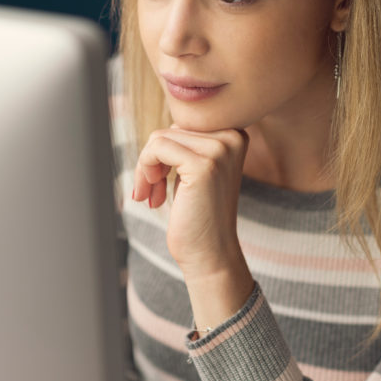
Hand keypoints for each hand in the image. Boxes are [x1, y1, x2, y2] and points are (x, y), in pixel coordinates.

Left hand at [131, 125, 248, 277]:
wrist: (210, 255)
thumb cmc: (198, 215)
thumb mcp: (196, 170)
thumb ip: (187, 144)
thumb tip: (161, 127)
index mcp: (235, 135)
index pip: (182, 125)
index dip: (164, 153)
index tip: (159, 180)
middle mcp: (233, 137)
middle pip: (169, 130)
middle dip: (153, 161)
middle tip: (151, 192)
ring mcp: (220, 149)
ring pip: (159, 139)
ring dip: (145, 169)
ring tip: (151, 195)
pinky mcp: (204, 164)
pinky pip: (156, 149)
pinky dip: (145, 171)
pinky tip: (152, 196)